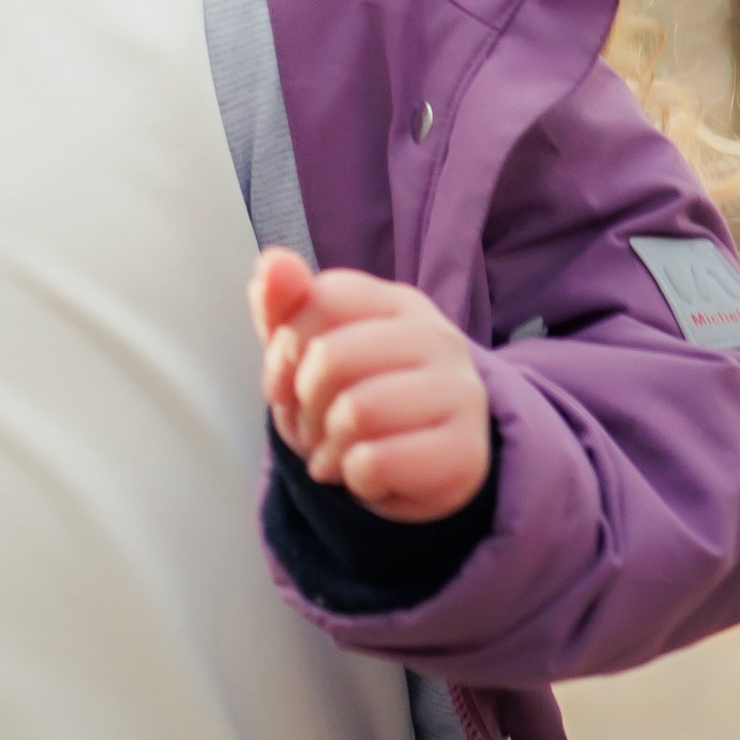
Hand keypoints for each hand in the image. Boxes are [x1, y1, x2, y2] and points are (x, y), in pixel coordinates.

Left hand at [249, 247, 492, 521]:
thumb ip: (282, 305)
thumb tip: (273, 262)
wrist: (416, 472)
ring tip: (339, 452)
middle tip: (315, 425)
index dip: (284, 350)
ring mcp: (461, 393)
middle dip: (304, 404)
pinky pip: (375, 462)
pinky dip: (354, 478)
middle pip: (332, 357)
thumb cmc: (354, 400)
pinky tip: (368, 476)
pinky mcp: (466, 452)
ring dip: (327, 446)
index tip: (286, 382)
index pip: (323, 299)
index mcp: (399, 303)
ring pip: (356, 412)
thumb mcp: (308, 353)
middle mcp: (439, 338)